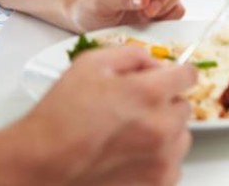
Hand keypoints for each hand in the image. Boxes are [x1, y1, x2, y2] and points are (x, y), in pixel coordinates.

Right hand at [12, 45, 195, 184]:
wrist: (40, 165)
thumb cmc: (59, 119)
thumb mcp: (89, 65)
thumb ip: (132, 56)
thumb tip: (154, 63)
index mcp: (149, 93)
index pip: (188, 76)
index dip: (175, 74)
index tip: (168, 79)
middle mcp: (162, 126)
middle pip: (183, 107)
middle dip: (164, 104)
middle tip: (134, 110)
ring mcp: (161, 159)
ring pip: (180, 137)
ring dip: (164, 133)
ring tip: (131, 136)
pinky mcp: (156, 184)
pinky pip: (172, 166)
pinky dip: (157, 160)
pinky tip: (131, 157)